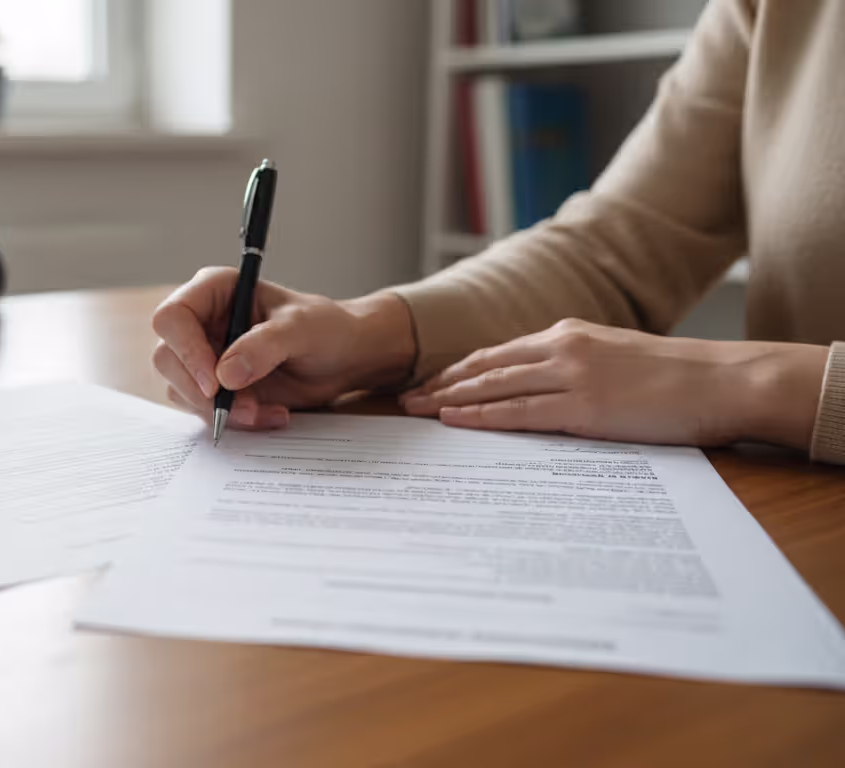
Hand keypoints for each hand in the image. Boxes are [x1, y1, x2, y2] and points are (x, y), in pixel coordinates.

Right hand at [152, 267, 414, 429]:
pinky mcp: (213, 387)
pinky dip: (235, 420)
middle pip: (168, 359)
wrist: (342, 358)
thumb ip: (265, 346)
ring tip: (265, 412)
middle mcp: (201, 322)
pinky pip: (204, 410)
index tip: (214, 383)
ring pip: (181, 389)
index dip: (186, 350)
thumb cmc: (325, 328)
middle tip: (243, 408)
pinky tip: (268, 414)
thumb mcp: (301, 329)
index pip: (173, 317)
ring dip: (222, 410)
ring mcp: (203, 356)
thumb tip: (224, 375)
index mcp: (215, 291)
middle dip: (202, 392)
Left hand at [401, 319, 828, 448]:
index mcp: (568, 335)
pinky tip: (454, 421)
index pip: (497, 352)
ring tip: (416, 411)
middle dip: (441, 384)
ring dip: (450, 400)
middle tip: (404, 399)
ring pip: (493, 386)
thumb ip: (573, 366)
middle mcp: (562, 348)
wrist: (722, 381)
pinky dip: (481, 416)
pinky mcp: (584, 406)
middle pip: (484, 366)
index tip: (428, 382)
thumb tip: (537, 388)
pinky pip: (519, 412)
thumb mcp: (613, 359)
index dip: (458, 369)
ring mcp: (572, 375)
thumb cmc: (673, 377)